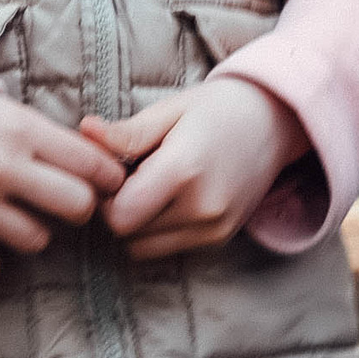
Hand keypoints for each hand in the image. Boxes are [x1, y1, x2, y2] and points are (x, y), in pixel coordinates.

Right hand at [0, 93, 127, 282]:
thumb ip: (52, 139)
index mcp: (21, 129)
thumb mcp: (9, 113)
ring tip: (11, 213)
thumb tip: (110, 168)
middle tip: (68, 205)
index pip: (91, 163)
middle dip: (79, 208)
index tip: (109, 184)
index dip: (109, 177)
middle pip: (76, 206)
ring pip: (35, 240)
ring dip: (30, 232)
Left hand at [80, 78, 311, 260]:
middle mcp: (202, 207)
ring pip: (144, 248)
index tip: (113, 171)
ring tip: (152, 187)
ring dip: (137, 224)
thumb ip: (126, 133)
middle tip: (132, 176)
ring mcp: (214, 228)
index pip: (118, 215)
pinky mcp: (219, 239)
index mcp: (184, 170)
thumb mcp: (169, 111)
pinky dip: (158, 230)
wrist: (275, 122)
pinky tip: (172, 198)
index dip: (105, 196)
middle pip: (128, 234)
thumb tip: (84, 132)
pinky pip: (168, 248)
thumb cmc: (216, 109)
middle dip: (119, 208)